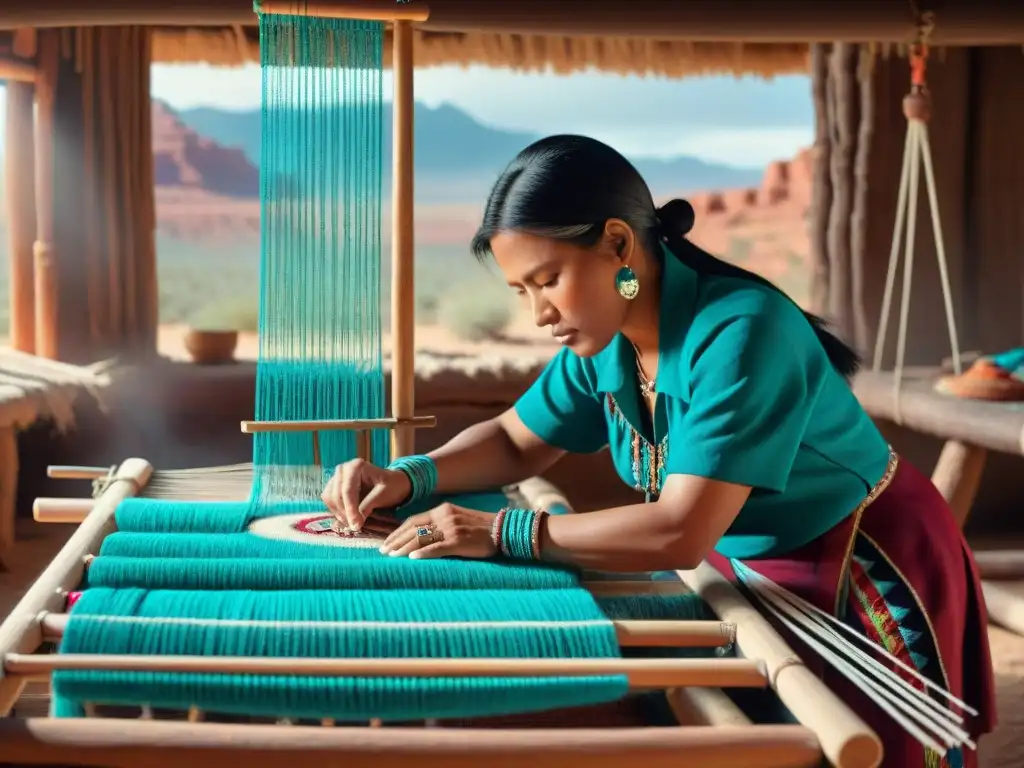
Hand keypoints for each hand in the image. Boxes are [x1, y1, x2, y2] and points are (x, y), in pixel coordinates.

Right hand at [321, 459, 411, 531]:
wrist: (393, 483)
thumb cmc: (392, 486)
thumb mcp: (383, 495)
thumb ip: (368, 505)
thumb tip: (355, 522)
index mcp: (356, 466)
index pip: (347, 490)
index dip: (350, 509)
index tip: (356, 525)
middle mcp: (343, 469)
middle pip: (336, 495)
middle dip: (345, 513)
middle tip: (356, 527)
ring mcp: (337, 477)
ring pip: (329, 498)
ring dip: (339, 514)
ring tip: (353, 523)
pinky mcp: (334, 486)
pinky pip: (329, 501)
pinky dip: (337, 512)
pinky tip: (349, 518)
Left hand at [380, 502, 496, 559]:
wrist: (504, 530)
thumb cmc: (482, 529)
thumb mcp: (459, 520)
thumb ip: (442, 525)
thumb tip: (423, 537)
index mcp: (443, 510)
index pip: (414, 520)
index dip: (398, 531)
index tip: (387, 541)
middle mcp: (445, 517)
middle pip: (413, 529)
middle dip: (396, 540)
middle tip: (383, 552)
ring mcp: (452, 529)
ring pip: (421, 538)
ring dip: (404, 548)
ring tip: (392, 557)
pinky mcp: (459, 542)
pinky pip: (437, 548)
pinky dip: (423, 553)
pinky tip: (412, 559)